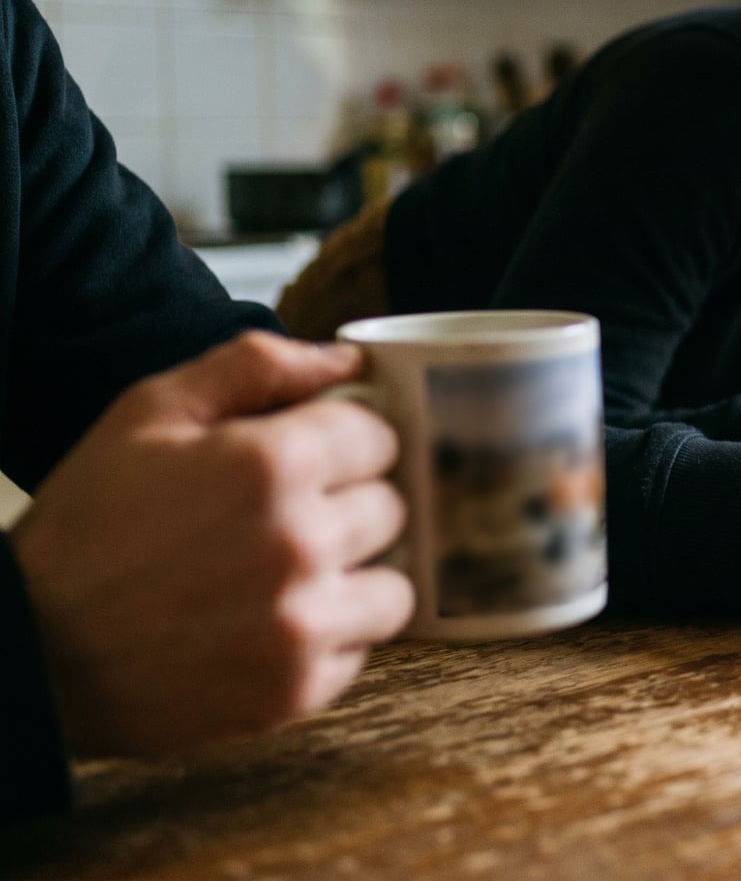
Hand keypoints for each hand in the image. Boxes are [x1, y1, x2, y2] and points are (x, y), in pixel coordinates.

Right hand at [10, 332, 412, 756]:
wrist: (32, 648)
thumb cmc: (88, 525)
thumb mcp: (149, 412)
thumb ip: (256, 366)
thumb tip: (348, 360)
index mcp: (272, 465)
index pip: (381, 436)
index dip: (343, 444)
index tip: (309, 461)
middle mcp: (299, 544)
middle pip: (393, 508)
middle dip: (349, 506)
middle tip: (286, 519)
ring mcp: (303, 624)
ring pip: (395, 586)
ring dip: (354, 578)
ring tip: (287, 575)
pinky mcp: (296, 690)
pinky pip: (363, 651)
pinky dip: (330, 638)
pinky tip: (270, 623)